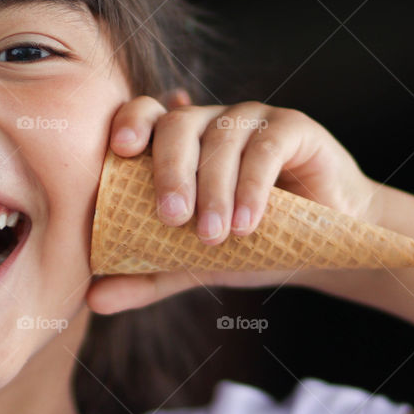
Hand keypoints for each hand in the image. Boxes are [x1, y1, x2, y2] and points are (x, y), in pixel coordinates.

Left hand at [86, 90, 380, 313]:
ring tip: (214, 236)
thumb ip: (145, 274)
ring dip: (214, 188)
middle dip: (170, 170)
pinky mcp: (293, 128)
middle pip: (178, 125)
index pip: (145, 114)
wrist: (320, 249)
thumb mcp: (191, 263)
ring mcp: (252, 119)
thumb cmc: (247, 243)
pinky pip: (266, 147)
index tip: (120, 151)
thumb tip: (93, 299)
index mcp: (177, 141)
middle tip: (171, 217)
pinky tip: (248, 223)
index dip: (130, 123)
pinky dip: (253, 185)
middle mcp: (210, 121)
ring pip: (221, 137)